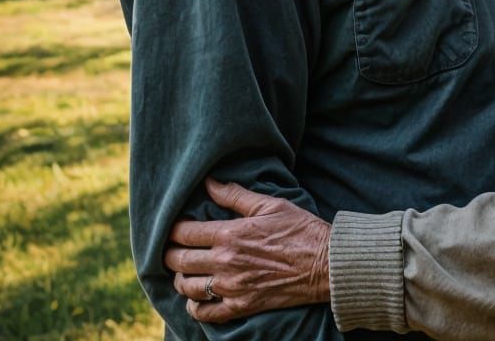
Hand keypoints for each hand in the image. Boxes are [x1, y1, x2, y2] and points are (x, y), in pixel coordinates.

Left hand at [164, 178, 330, 323]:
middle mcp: (225, 262)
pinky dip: (195, 306)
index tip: (173, 227)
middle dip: (170, 253)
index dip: (173, 229)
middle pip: (180, 260)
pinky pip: (205, 313)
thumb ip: (235, 194)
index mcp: (231, 233)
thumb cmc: (300, 229)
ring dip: (180, 279)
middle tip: (172, 249)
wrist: (325, 263)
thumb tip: (209, 182)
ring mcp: (232, 287)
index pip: (186, 233)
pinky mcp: (241, 306)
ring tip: (185, 271)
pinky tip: (198, 297)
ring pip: (187, 288)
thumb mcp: (270, 204)